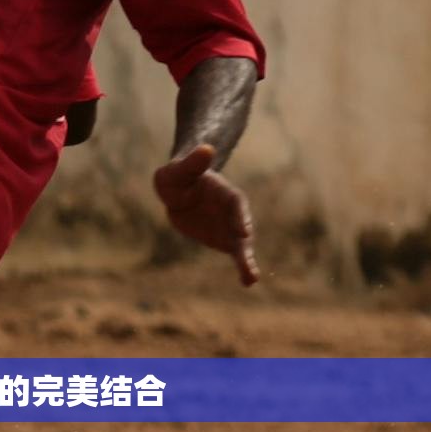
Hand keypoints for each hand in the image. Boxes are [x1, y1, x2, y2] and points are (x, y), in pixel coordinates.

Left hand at [154, 142, 260, 287]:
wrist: (181, 189)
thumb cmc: (179, 175)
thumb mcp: (179, 169)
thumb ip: (192, 162)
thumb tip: (206, 148)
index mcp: (224, 192)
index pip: (235, 203)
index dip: (239, 216)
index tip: (242, 231)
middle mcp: (233, 211)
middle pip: (243, 226)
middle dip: (245, 240)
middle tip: (247, 257)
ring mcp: (230, 227)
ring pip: (241, 245)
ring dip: (246, 262)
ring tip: (251, 279)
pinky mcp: (225, 240)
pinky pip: (236, 254)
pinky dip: (243, 268)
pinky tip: (249, 282)